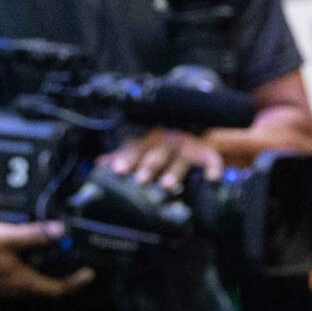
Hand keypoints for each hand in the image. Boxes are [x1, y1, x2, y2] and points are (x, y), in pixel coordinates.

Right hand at [0, 217, 92, 300]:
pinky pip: (13, 284)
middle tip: (70, 263)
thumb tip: (60, 231)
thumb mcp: (9, 235)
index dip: (74, 283)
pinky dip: (24, 274)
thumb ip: (35, 234)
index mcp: (20, 281)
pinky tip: (20, 259)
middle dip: (58, 278)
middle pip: (42, 290)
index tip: (88, 274)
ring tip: (47, 258)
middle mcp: (11, 291)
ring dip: (39, 275)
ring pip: (27, 287)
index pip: (55, 289)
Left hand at [103, 129, 223, 192]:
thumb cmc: (161, 143)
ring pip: (179, 160)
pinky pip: (211, 160)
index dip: (126, 159)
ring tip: (167, 185)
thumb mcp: (141, 146)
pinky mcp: (206, 152)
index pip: (135, 150)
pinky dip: (213, 168)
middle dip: (148, 167)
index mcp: (147, 142)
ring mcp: (186, 147)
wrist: (193, 125)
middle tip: (140, 180)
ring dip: (173, 172)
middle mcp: (166, 143)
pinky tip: (212, 178)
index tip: (118, 169)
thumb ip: (122, 156)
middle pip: (156, 155)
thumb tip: (98, 165)